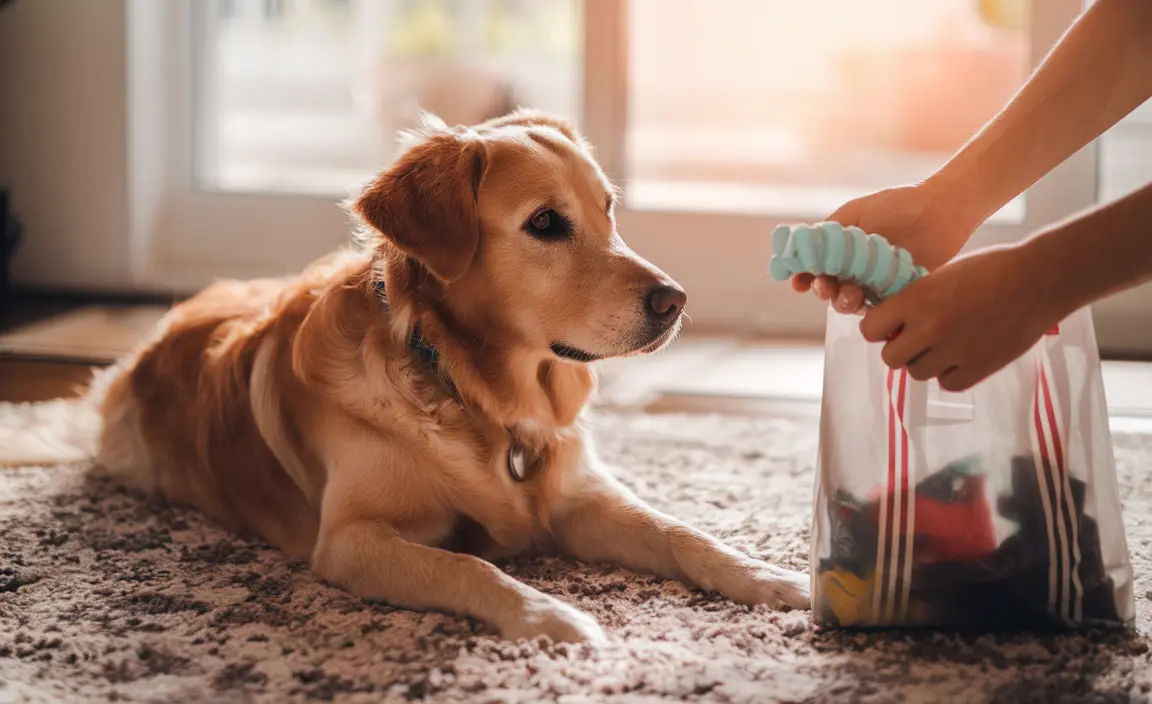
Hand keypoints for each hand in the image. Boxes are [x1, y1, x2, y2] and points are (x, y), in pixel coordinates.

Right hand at [792, 181, 978, 313]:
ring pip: (851, 304)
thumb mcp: (856, 212)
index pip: (816, 270)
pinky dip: (872, 309)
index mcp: (843, 251)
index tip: (799, 282)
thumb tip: (803, 247)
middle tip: (826, 287)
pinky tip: (870, 300)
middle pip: (830, 291)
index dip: (804, 278)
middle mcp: (856, 270)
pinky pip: (880, 309)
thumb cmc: (898, 204)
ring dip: (844, 302)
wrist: (941, 209)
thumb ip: (830, 230)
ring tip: (852, 293)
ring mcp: (876, 284)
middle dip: (823, 291)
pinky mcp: (898, 294)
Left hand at [857, 244, 1061, 391]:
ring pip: (917, 373)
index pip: (870, 330)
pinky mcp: (978, 369)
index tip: (890, 326)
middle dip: (900, 348)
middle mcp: (929, 329)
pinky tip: (963, 356)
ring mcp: (953, 352)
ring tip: (947, 343)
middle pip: (890, 358)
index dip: (878, 328)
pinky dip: (951, 374)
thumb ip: (915, 299)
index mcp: (915, 300)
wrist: (1039, 280)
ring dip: (926, 361)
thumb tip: (894, 320)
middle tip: (918, 338)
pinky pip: (947, 384)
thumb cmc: (992, 269)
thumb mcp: (942, 275)